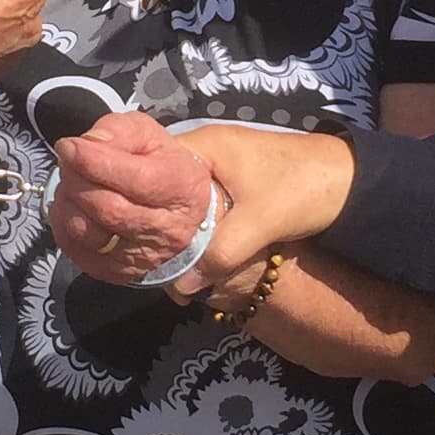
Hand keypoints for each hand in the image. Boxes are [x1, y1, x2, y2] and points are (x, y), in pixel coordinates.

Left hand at [49, 112, 211, 280]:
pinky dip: (63, 227)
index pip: (137, 180)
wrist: (177, 208)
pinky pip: (78, 253)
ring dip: (67, 203)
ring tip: (70, 184)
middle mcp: (169, 228)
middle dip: (77, 181)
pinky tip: (69, 207)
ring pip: (90, 233)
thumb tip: (89, 144)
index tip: (68, 147)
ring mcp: (145, 256)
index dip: (95, 162)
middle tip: (67, 163)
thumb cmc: (159, 165)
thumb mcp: (146, 134)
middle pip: (109, 208)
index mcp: (183, 187)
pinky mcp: (120, 273)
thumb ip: (118, 131)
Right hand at [51, 117, 358, 290]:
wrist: (349, 180)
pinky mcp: (225, 180)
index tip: (85, 194)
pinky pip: (183, 196)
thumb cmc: (305, 188)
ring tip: (119, 238)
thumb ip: (220, 252)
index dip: (111, 173)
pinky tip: (160, 240)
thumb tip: (179, 287)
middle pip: (146, 171)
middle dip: (122, 196)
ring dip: (147, 209)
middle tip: (93, 224)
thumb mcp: (263, 222)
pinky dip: (170, 214)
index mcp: (201, 147)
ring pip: (164, 187)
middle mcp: (199, 149)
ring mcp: (211, 163)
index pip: (141, 155)